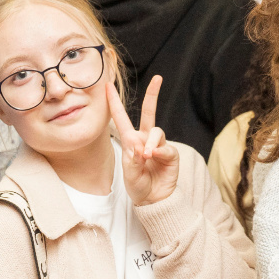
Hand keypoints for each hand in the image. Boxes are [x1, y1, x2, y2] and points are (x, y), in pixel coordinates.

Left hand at [109, 74, 177, 205]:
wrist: (153, 200)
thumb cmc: (138, 186)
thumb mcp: (129, 174)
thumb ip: (132, 160)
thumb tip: (141, 147)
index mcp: (130, 141)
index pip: (121, 118)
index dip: (114, 102)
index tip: (108, 84)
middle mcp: (145, 139)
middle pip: (149, 112)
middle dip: (153, 95)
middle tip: (158, 78)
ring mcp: (159, 146)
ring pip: (156, 132)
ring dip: (150, 143)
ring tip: (145, 156)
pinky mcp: (171, 154)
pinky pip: (165, 147)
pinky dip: (158, 152)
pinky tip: (153, 158)